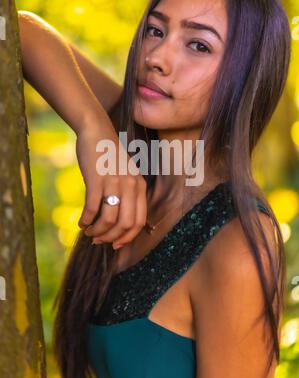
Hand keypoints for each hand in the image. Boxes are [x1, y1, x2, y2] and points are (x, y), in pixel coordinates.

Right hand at [76, 123, 147, 249]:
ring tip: (88, 232)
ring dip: (97, 231)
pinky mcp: (96, 180)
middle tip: (99, 240)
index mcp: (139, 186)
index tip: (115, 245)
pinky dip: (86, 220)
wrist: (96, 132)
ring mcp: (114, 183)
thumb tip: (117, 223)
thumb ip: (127, 195)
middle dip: (111, 237)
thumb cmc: (109, 156)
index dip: (127, 237)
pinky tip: (81, 222)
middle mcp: (130, 186)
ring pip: (108, 219)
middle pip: (125, 224)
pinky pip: (92, 208)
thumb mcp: (126, 174)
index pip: (139, 221)